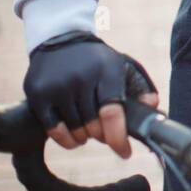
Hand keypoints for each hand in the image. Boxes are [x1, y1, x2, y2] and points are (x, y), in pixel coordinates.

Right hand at [24, 32, 158, 159]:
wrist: (61, 38)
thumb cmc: (98, 61)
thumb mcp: (124, 66)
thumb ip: (142, 89)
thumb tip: (152, 108)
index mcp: (106, 70)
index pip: (111, 112)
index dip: (118, 138)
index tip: (125, 152)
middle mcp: (80, 77)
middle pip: (93, 127)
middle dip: (102, 135)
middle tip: (103, 130)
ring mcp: (57, 86)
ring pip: (75, 131)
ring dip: (85, 137)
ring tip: (88, 127)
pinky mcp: (38, 94)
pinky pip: (54, 131)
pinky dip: (66, 140)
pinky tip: (73, 135)